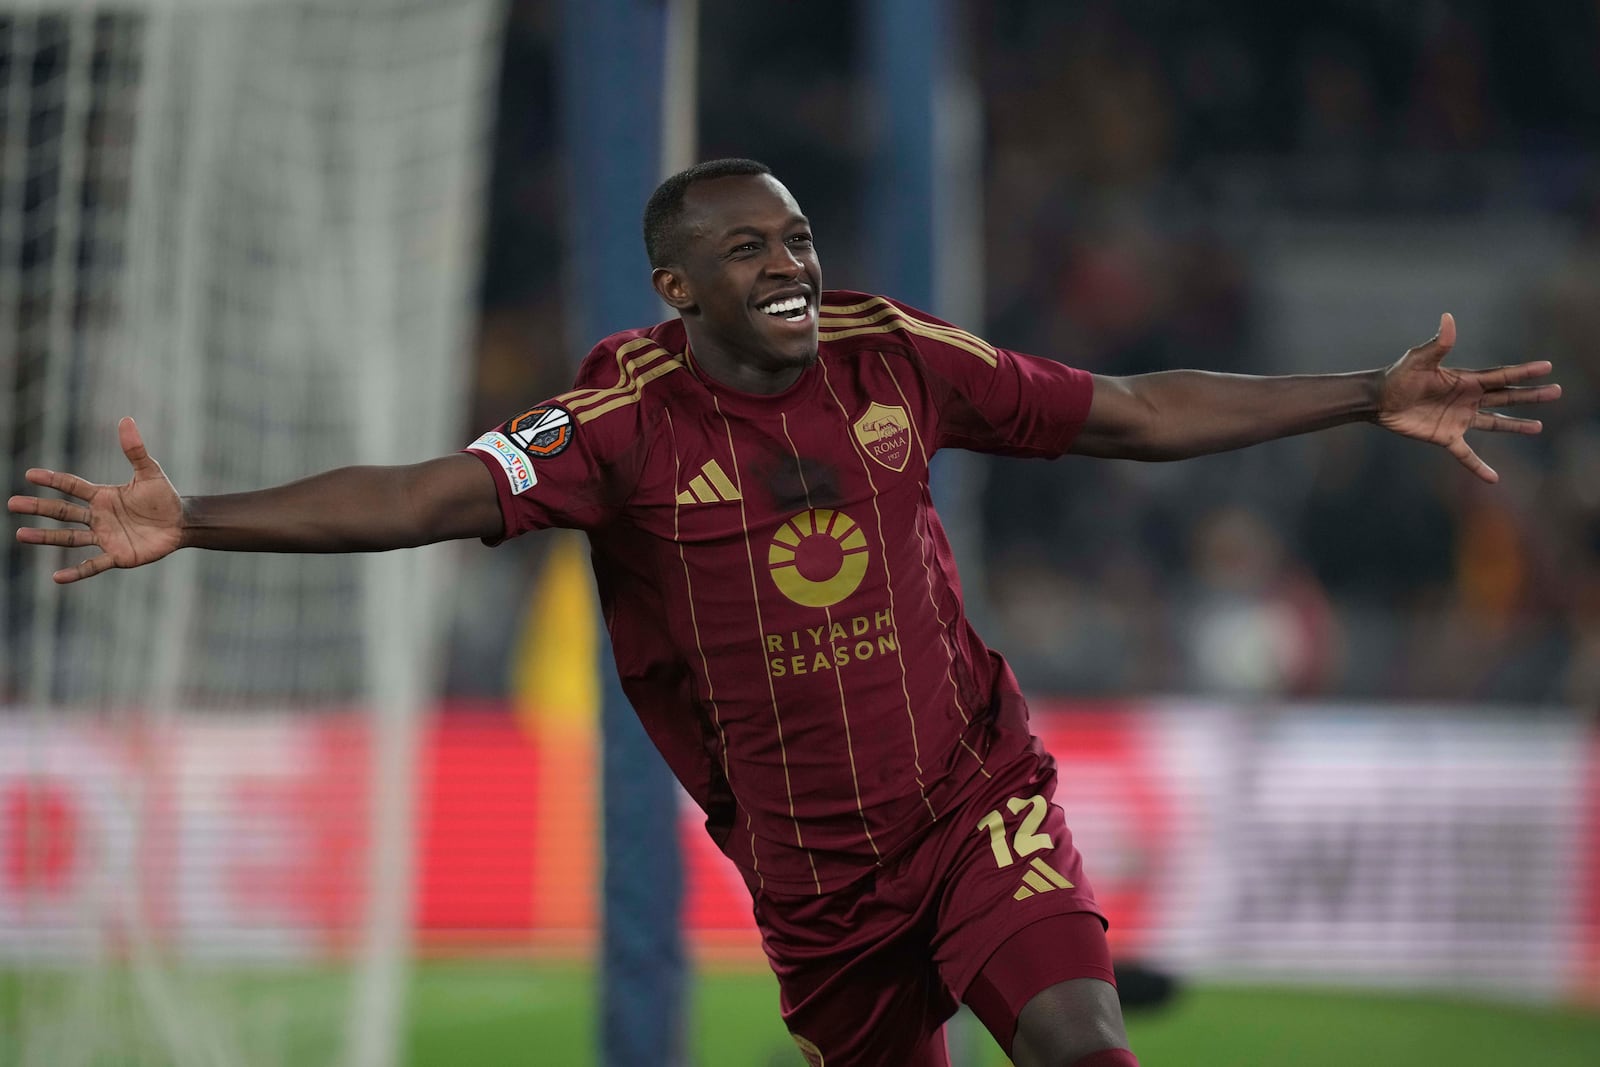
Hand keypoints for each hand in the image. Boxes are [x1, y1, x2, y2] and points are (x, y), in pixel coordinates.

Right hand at [8, 417, 182, 582]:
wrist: (181, 524)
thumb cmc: (164, 498)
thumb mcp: (150, 473)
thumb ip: (135, 450)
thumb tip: (126, 420)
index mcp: (102, 497)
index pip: (72, 487)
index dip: (53, 480)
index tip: (30, 474)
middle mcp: (98, 517)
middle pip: (62, 512)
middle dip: (38, 508)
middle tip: (12, 504)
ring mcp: (105, 537)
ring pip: (69, 538)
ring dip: (46, 537)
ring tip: (20, 535)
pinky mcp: (117, 556)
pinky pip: (93, 565)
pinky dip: (76, 572)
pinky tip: (57, 577)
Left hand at [1376, 313, 1560, 482]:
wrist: (1378, 400)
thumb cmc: (1397, 376)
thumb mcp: (1418, 360)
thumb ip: (1438, 344)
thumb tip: (1448, 319)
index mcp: (1466, 380)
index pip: (1501, 376)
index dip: (1524, 372)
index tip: (1547, 367)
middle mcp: (1467, 399)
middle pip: (1506, 398)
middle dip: (1531, 396)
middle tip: (1556, 392)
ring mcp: (1459, 419)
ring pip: (1495, 424)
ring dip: (1516, 426)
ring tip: (1539, 428)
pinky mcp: (1445, 437)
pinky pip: (1466, 455)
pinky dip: (1478, 466)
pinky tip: (1493, 478)